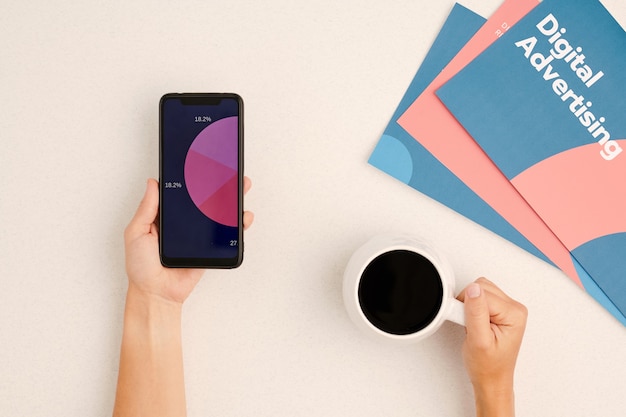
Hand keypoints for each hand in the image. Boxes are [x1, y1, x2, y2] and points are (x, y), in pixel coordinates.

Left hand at [123, 177, 253, 304]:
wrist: (156, 293)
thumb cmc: (141, 267)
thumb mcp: (136, 233)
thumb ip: (146, 209)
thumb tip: (151, 183)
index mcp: (166, 215)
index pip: (182, 191)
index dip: (193, 177)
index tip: (203, 163)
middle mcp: (184, 222)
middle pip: (205, 198)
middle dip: (219, 184)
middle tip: (228, 171)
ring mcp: (199, 235)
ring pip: (219, 213)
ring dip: (232, 200)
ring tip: (241, 188)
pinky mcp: (210, 248)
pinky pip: (226, 234)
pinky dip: (237, 225)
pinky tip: (242, 216)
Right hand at [457, 278, 527, 416]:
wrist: (491, 379)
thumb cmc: (488, 366)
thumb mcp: (479, 340)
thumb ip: (476, 312)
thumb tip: (473, 289)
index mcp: (514, 314)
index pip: (482, 293)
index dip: (466, 306)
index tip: (464, 322)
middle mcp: (514, 308)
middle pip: (481, 287)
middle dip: (468, 304)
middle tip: (469, 325)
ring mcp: (507, 308)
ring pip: (479, 289)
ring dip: (469, 305)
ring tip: (472, 325)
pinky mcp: (499, 310)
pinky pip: (479, 297)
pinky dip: (471, 307)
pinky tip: (474, 322)